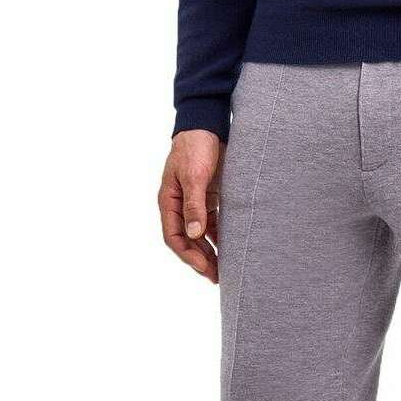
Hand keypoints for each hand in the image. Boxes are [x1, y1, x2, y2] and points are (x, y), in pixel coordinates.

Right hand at [159, 130, 222, 283]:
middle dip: (201, 259)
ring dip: (211, 250)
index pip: (174, 236)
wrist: (207, 124)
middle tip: (218, 277)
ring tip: (226, 268)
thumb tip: (194, 234)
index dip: (188, 255)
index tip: (204, 268)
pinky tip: (232, 247)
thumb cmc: (195, 148)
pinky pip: (214, 221)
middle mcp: (180, 204)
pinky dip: (221, 235)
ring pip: (202, 234)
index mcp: (169, 201)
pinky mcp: (210, 196)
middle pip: (188, 240)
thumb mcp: (193, 176)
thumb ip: (194, 205)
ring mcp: (195, 201)